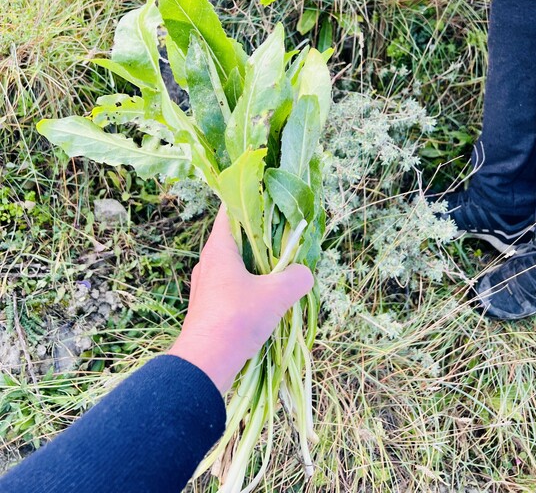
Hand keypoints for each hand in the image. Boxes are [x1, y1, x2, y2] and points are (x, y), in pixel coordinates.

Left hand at [168, 205, 313, 393]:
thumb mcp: (276, 295)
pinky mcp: (210, 307)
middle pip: (237, 238)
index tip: (272, 197)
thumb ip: (296, 278)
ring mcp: (207, 286)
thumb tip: (305, 274)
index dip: (250, 199)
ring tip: (282, 271)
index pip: (230, 210)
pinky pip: (233, 287)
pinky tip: (268, 300)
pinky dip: (251, 287)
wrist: (205, 365)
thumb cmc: (236, 319)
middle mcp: (209, 262)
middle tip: (287, 238)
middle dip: (262, 237)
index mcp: (219, 248)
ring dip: (258, 266)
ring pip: (236, 265)